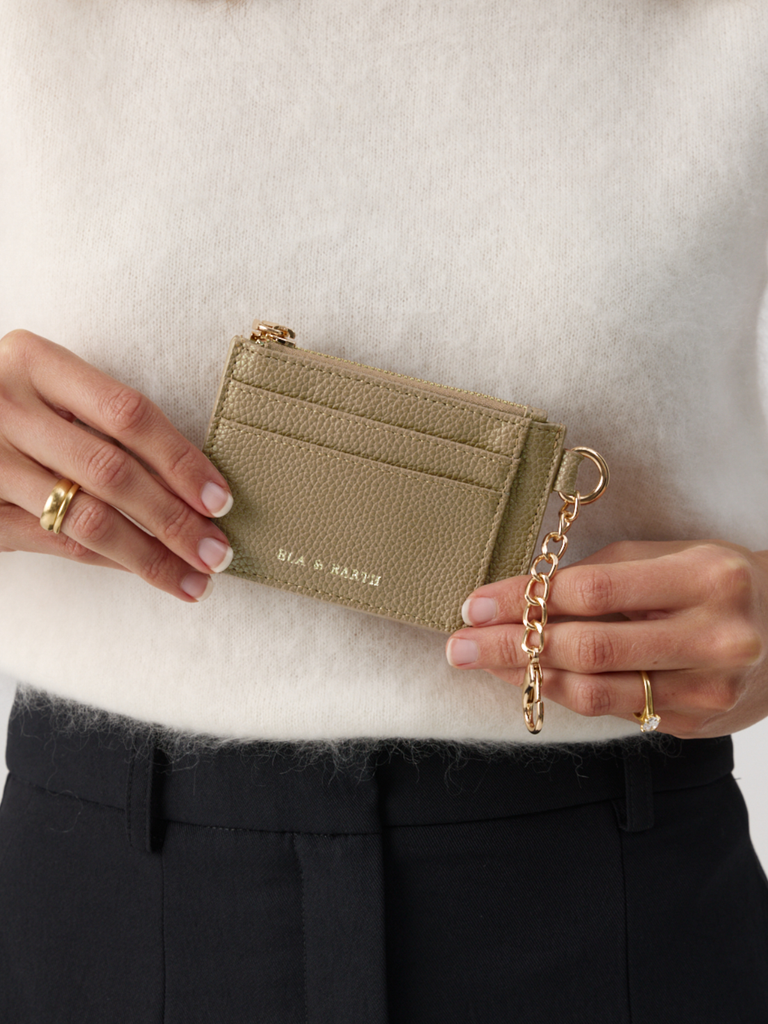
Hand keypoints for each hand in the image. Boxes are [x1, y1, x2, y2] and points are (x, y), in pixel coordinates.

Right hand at [0, 329, 234, 601]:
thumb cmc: (14, 407)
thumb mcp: (47, 389)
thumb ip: (105, 421)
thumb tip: (196, 479)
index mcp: (33, 362)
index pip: (127, 413)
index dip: (180, 460)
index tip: (220, 499)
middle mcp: (4, 406)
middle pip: (112, 472)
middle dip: (174, 520)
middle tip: (217, 552)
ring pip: (87, 519)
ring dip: (150, 556)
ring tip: (193, 578)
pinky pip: (57, 544)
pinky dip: (110, 562)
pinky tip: (145, 572)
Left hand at [445, 540, 767, 737]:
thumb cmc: (718, 580)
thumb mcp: (671, 557)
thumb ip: (603, 576)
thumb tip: (522, 597)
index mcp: (704, 579)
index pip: (592, 593)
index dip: (525, 600)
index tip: (476, 604)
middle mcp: (712, 638)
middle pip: (588, 649)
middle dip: (512, 648)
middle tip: (460, 645)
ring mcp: (708, 690)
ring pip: (597, 692)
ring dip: (529, 679)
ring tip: (483, 665)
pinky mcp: (697, 724)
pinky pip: (616, 712)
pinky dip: (566, 695)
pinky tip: (531, 681)